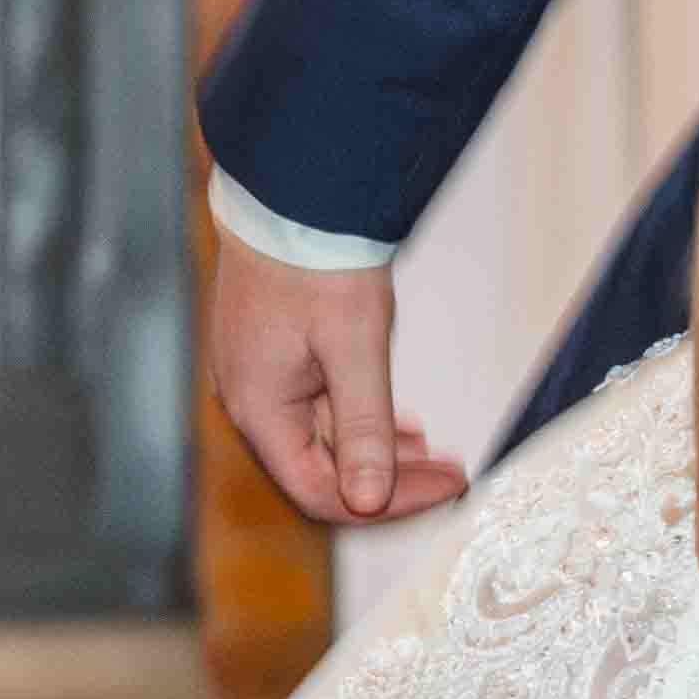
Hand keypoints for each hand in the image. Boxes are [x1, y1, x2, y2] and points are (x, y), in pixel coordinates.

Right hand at [204, 233, 458, 524]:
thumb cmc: (315, 261)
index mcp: (259, 409)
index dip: (387, 503)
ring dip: (377, 450)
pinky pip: (314, 407)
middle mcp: (249, 401)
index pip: (320, 491)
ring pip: (321, 439)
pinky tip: (396, 421)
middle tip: (448, 475)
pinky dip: (357, 419)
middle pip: (320, 471)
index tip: (443, 489)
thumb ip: (363, 429)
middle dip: (389, 479)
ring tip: (431, 452)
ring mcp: (256, 377)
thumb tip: (367, 500)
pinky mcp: (270, 355)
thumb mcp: (353, 348)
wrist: (290, 195)